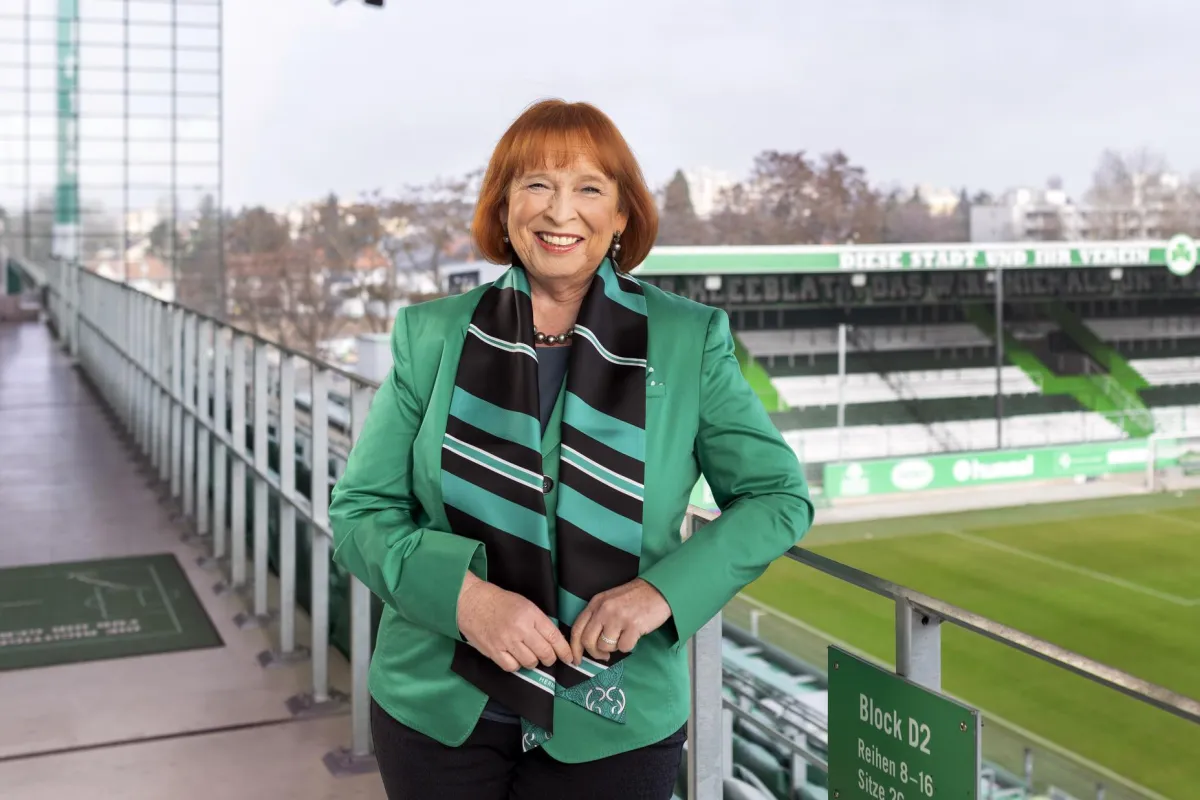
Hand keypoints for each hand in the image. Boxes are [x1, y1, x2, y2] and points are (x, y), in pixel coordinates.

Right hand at [456, 571, 573, 672]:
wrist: (472, 602)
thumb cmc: (500, 602)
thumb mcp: (525, 605)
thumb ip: (539, 622)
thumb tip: (554, 641)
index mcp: (530, 614)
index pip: (554, 637)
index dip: (564, 651)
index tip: (569, 658)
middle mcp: (520, 629)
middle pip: (545, 653)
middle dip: (550, 659)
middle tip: (549, 658)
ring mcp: (506, 641)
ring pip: (530, 663)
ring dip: (533, 662)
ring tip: (530, 655)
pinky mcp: (494, 651)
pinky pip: (512, 667)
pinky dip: (516, 665)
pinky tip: (515, 658)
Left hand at [570, 578, 671, 663]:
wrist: (659, 589)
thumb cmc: (634, 597)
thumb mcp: (610, 600)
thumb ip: (597, 617)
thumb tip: (588, 643)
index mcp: (596, 603)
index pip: (577, 629)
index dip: (575, 648)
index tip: (577, 659)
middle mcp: (604, 609)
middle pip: (588, 641)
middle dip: (594, 653)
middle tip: (603, 656)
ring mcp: (618, 617)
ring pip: (605, 647)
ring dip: (614, 647)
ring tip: (623, 636)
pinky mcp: (633, 626)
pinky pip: (624, 647)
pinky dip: (629, 645)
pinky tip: (634, 634)